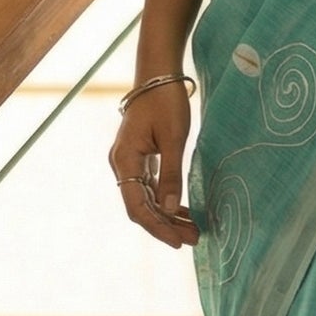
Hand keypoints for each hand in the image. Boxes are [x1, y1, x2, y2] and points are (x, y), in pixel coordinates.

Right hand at [109, 83, 198, 249]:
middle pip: (141, 206)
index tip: (178, 241)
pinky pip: (150, 187)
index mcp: (125, 160)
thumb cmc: (166, 101)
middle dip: (165, 225)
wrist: (158, 74)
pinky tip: (183, 211)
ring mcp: (129, 162)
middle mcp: (122, 164)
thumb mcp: (174, 138)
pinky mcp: (140, 158)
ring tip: (193, 230)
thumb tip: (169, 209)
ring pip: (146, 199)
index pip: (137, 206)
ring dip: (167, 215)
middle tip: (193, 240)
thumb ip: (171, 174)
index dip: (157, 227)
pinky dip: (166, 201)